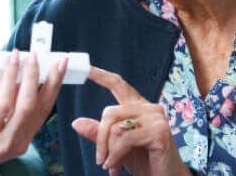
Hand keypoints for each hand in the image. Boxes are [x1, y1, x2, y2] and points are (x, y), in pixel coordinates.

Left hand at [0, 50, 67, 175]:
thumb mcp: (4, 140)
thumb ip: (16, 118)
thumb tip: (27, 80)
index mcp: (20, 143)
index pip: (43, 110)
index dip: (54, 84)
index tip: (60, 64)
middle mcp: (6, 143)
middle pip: (28, 105)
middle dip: (34, 76)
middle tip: (34, 55)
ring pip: (5, 102)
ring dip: (11, 74)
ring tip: (15, 56)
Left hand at [71, 67, 188, 175]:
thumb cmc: (144, 162)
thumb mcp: (116, 146)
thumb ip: (99, 133)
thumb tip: (76, 122)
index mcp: (139, 107)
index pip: (118, 85)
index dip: (101, 75)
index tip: (85, 68)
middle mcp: (149, 108)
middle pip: (110, 112)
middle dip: (100, 138)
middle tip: (99, 159)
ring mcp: (156, 119)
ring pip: (116, 127)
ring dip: (108, 151)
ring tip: (109, 166)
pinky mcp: (159, 132)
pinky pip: (125, 139)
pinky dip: (115, 156)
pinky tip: (115, 167)